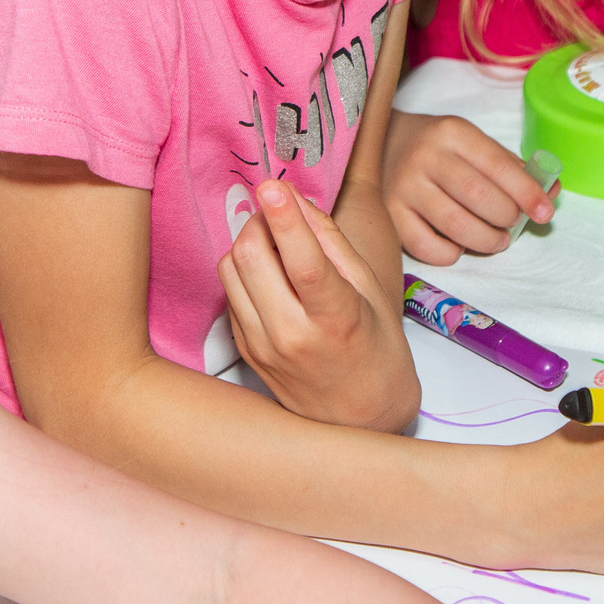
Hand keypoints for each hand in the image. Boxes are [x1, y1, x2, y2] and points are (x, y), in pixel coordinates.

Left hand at [217, 180, 418, 430]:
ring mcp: (262, 347)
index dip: (285, 219)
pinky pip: (229, 293)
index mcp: (335, 320)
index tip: (272, 185)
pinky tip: (269, 278)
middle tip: (276, 212)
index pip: (304, 263)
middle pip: (252, 257)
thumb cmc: (375, 348)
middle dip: (260, 221)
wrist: (358, 418)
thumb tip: (297, 199)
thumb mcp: (368, 291)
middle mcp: (293, 336)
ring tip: (274, 245)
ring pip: (230, 270)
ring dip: (246, 243)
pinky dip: (243, 273)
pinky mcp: (243, 352)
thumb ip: (330, 241)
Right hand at [384, 110, 555, 263]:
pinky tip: (458, 244)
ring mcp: (403, 187)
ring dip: (487, 240)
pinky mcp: (389, 216)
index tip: (545, 212)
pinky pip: (428, 247)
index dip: (527, 192)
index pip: (498, 165)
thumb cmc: (437, 147)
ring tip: (497, 239)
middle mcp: (425, 156)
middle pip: (479, 196)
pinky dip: (451, 253)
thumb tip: (551, 193)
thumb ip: (510, 167)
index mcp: (452, 132)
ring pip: (456, 226)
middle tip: (513, 224)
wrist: (378, 144)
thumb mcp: (471, 143)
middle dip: (507, 217)